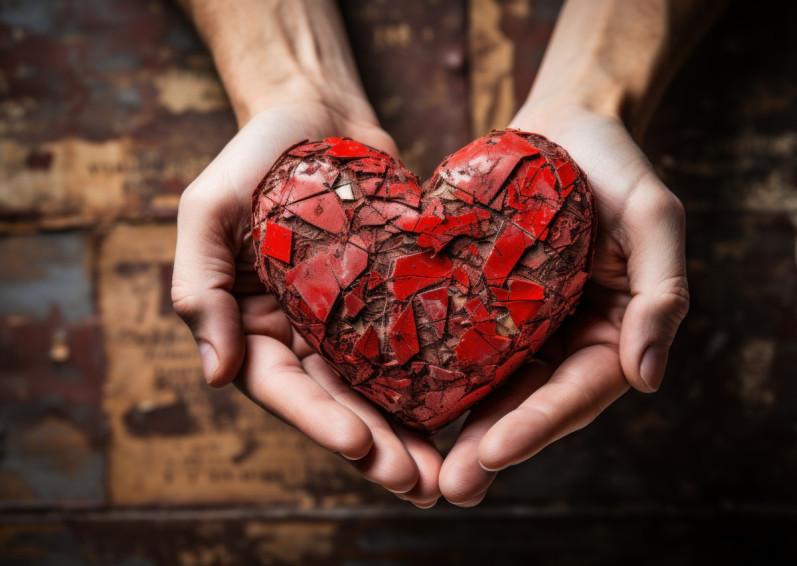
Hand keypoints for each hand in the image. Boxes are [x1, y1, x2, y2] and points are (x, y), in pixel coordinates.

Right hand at [171, 102, 442, 507]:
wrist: (317, 111)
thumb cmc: (254, 152)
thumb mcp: (206, 209)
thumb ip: (199, 288)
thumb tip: (215, 376)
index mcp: (252, 324)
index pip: (283, 387)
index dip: (318, 421)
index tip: (360, 448)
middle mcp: (302, 332)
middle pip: (338, 402)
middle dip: (377, 446)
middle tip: (419, 483)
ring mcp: (350, 318)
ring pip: (382, 387)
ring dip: (412, 431)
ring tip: (449, 469)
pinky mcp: (394, 295)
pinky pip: (416, 341)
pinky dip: (439, 377)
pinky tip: (473, 406)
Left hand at [438, 104, 689, 505]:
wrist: (567, 123)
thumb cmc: (617, 162)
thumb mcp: (656, 218)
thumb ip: (662, 294)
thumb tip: (647, 378)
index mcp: (613, 332)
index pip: (579, 392)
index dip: (538, 426)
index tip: (492, 454)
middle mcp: (566, 338)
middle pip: (529, 403)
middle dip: (490, 446)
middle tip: (448, 486)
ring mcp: (523, 324)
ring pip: (488, 385)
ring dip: (456, 426)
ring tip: (413, 464)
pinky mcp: (484, 300)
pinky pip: (458, 340)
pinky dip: (432, 371)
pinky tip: (394, 398)